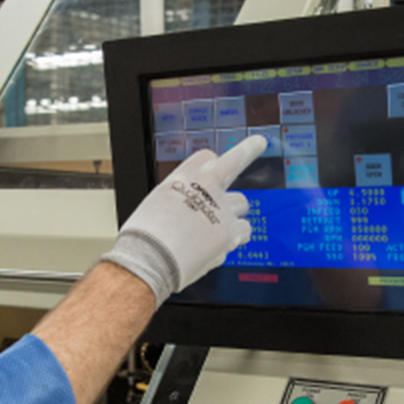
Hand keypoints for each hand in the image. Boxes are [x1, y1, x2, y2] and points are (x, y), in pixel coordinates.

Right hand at [101, 134, 267, 305]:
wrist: (149, 260)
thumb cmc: (144, 238)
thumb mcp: (156, 205)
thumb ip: (179, 201)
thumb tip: (187, 212)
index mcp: (183, 177)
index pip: (206, 157)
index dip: (210, 165)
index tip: (216, 164)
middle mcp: (205, 187)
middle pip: (235, 161)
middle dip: (248, 149)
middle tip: (258, 143)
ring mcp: (221, 209)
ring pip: (241, 203)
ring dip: (233, 213)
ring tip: (217, 227)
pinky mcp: (230, 232)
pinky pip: (244, 230)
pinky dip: (235, 237)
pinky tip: (221, 244)